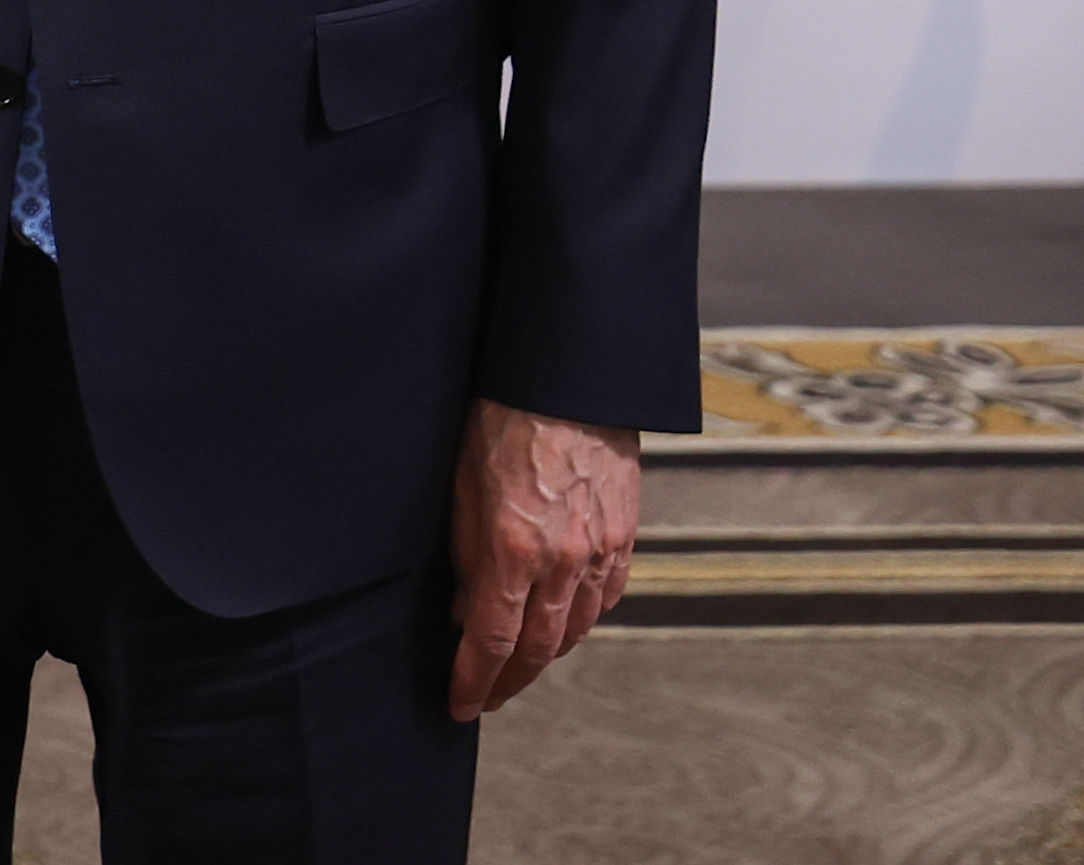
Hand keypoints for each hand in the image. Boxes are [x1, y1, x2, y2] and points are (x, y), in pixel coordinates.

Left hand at [445, 396, 638, 717]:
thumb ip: (464, 556)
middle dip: (508, 682)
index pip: (491, 640)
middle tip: (487, 699)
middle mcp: (562, 559)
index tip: (460, 704)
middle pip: (537, 648)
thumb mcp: (460, 487)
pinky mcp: (623, 534)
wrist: (566, 379)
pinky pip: (606, 597)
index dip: (474, 680)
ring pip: (576, 629)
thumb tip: (464, 612)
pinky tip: (565, 627)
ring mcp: (600, 550)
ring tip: (519, 669)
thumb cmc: (500, 419)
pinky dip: (583, 621)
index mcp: (513, 549)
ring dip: (546, 657)